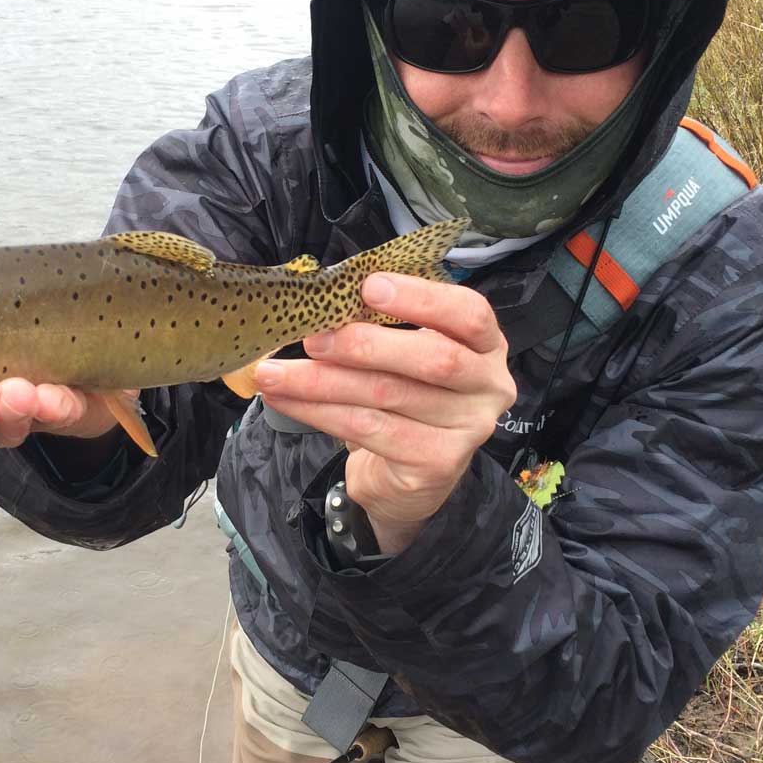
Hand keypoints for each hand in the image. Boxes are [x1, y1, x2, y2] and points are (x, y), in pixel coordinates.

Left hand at [252, 274, 515, 553]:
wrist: (408, 476)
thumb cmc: (404, 396)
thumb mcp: (403, 354)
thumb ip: (381, 326)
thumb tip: (320, 303)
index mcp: (485, 346)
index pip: (470, 314)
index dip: (422, 298)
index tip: (369, 286)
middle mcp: (488, 387)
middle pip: (433, 359)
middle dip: (365, 345)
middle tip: (312, 338)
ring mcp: (467, 430)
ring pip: (387, 396)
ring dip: (322, 381)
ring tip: (274, 373)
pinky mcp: (436, 464)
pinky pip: (369, 430)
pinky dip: (319, 412)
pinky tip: (287, 400)